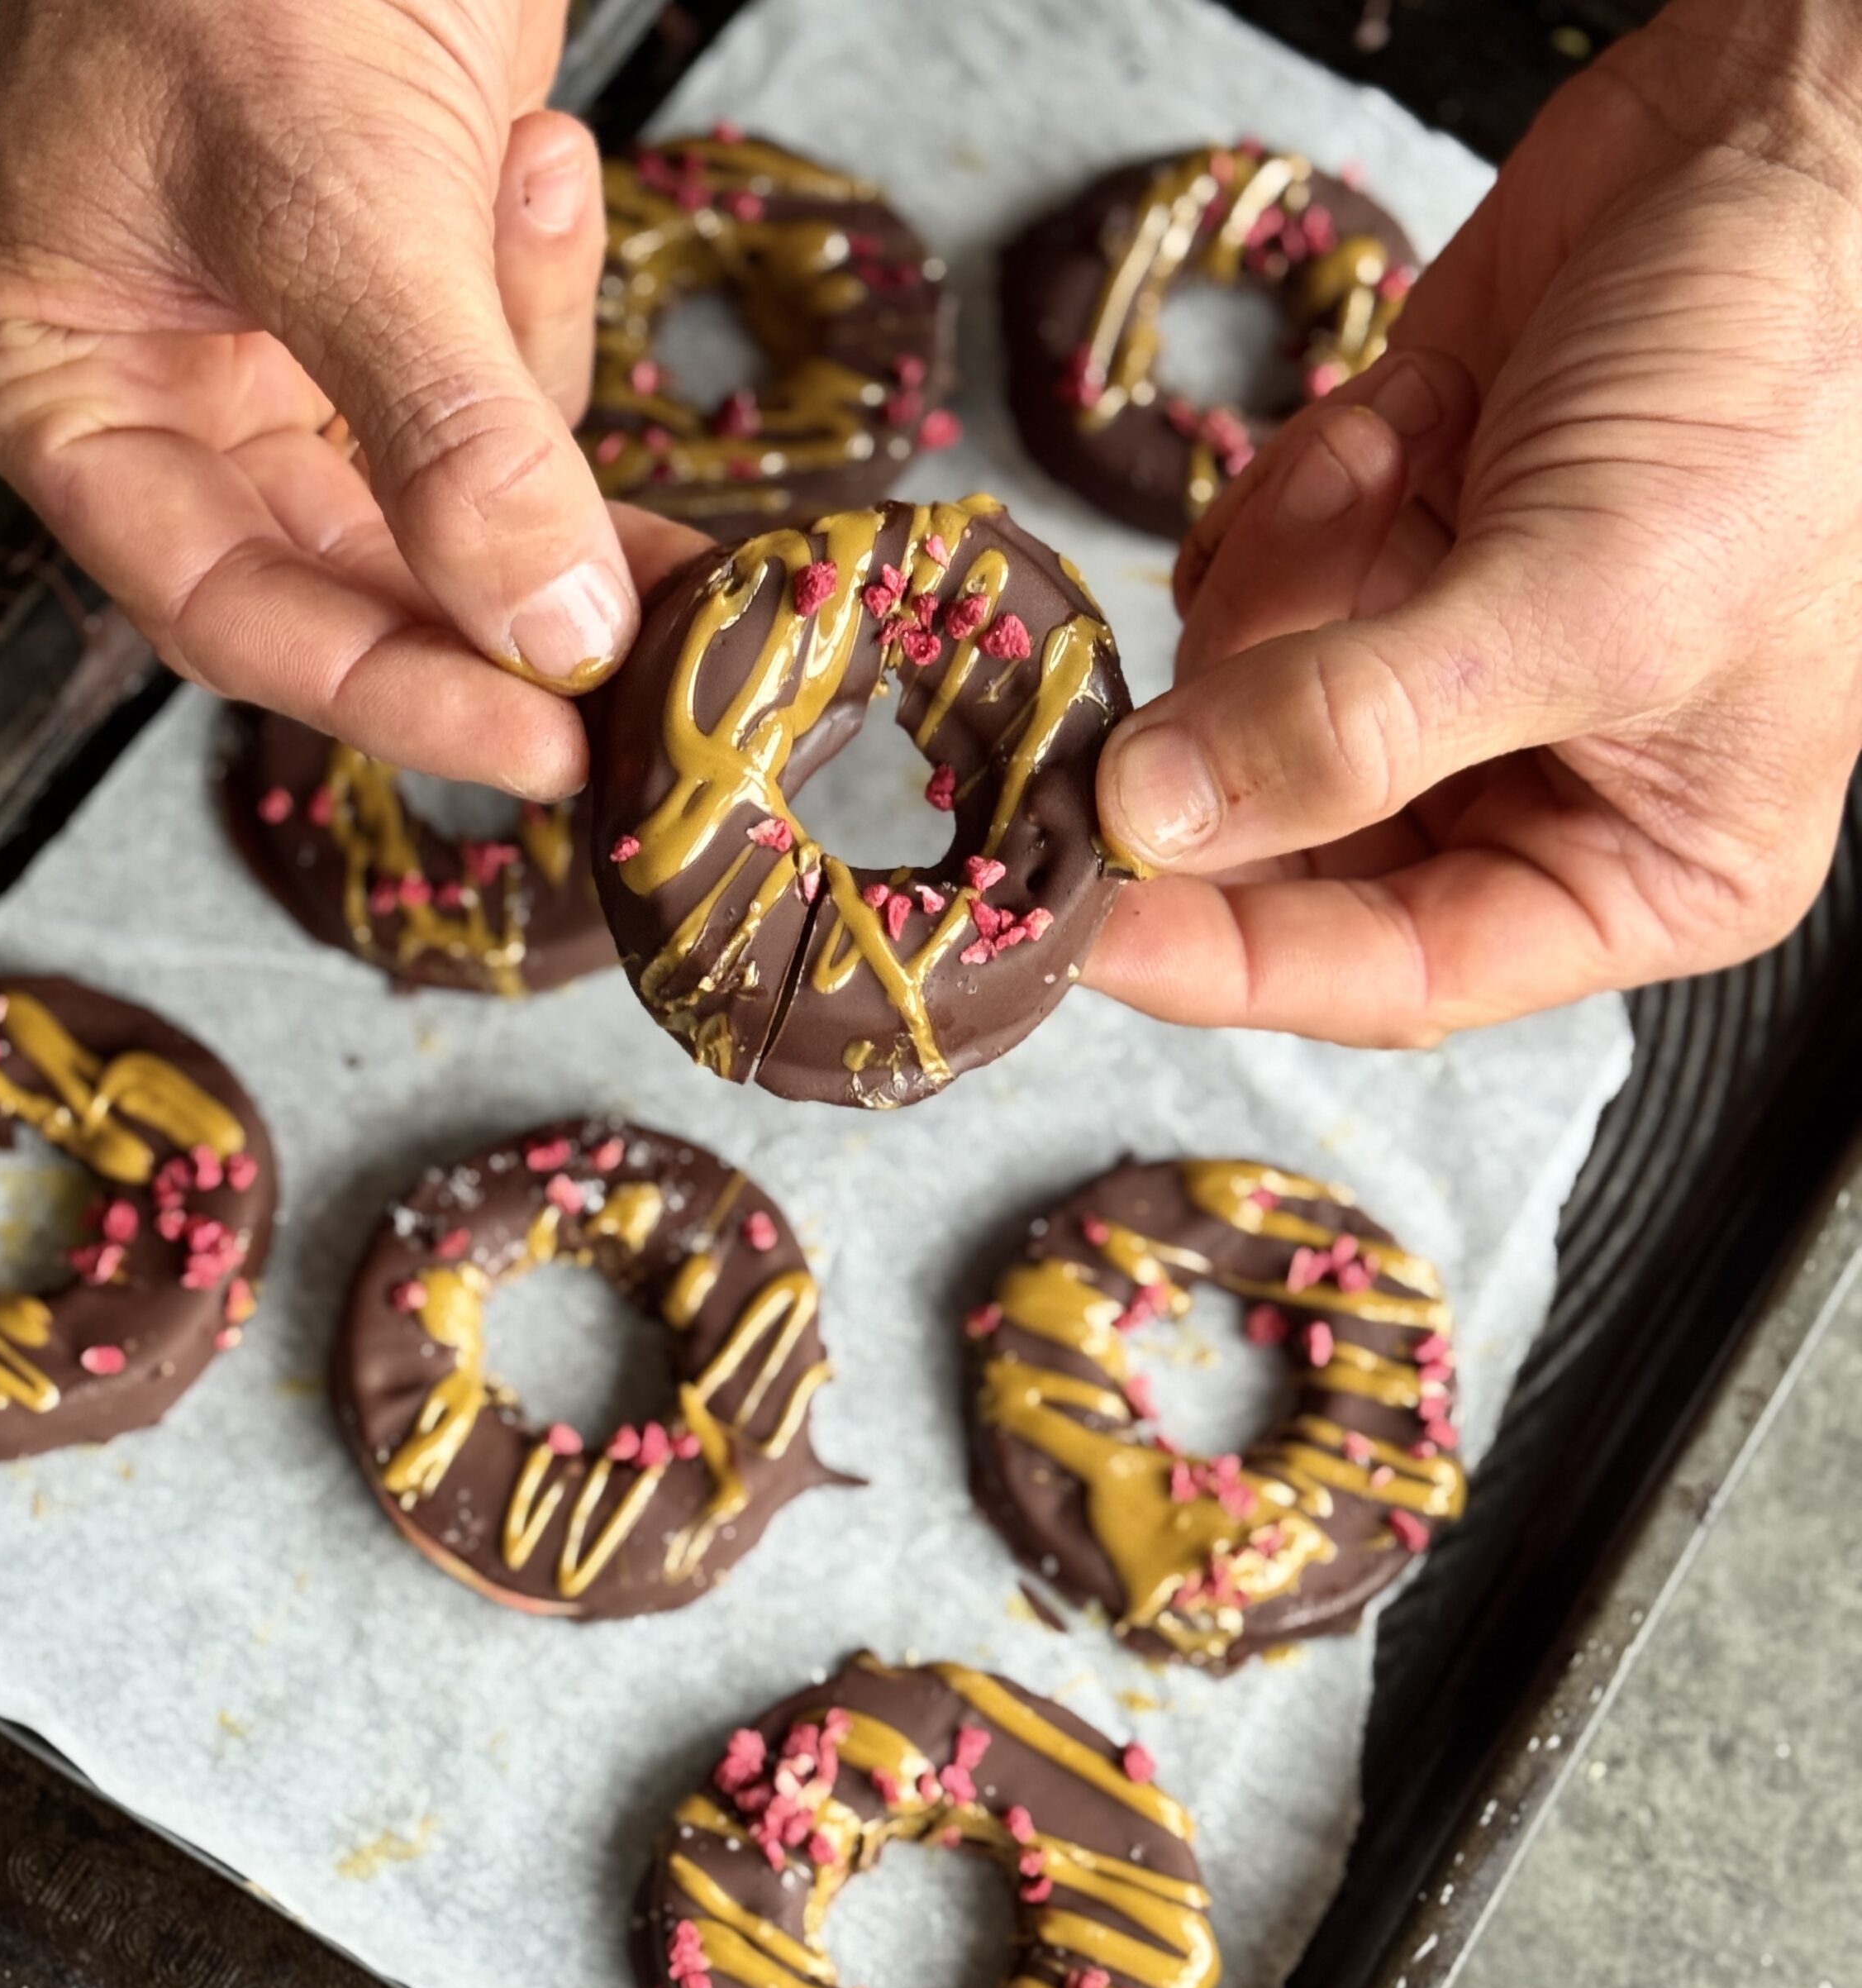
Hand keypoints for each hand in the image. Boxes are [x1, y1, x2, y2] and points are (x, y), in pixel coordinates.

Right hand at [0, 0, 702, 796]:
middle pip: (355, 579)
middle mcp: (166, 389)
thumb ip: (443, 434)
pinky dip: (551, 304)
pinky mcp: (402, 300)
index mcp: (60, 380)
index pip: (231, 610)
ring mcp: (288, 349)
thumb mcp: (331, 195)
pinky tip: (536, 160)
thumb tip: (549, 627)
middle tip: (644, 653)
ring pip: (451, 496)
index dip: (392, 696)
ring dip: (540, 409)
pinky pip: (505, 391)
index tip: (542, 743)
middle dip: (503, 592)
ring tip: (533, 202)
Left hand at [1089, 0, 1861, 1044]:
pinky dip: (1290, 503)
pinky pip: (1243, 588)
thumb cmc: (1780, 383)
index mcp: (1634, 865)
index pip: (1388, 972)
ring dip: (1287, 580)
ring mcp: (1438, 672)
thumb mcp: (1585, 595)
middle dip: (1230, 744)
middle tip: (1135, 697)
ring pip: (1241, 711)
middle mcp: (1529, 788)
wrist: (1780, 143)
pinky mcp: (1372, 560)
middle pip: (1289, 850)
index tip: (1078, 927)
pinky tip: (1395, 422)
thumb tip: (1153, 822)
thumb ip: (1358, 730)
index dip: (1223, 962)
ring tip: (1391, 466)